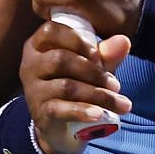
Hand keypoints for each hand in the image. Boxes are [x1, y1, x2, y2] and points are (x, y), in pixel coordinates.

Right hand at [20, 19, 134, 153]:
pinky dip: (82, 111)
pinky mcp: (40, 112)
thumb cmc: (75, 83)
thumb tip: (124, 41)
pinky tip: (99, 114)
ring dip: (97, 94)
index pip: (51, 31)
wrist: (59, 123)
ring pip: (66, 86)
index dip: (77, 40)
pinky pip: (60, 109)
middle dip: (93, 71)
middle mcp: (30, 65)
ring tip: (120, 103)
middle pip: (60, 59)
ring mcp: (33, 89)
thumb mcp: (91, 65)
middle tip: (116, 84)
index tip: (98, 55)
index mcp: (39, 45)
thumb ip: (106, 53)